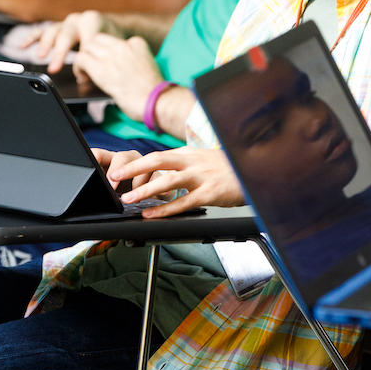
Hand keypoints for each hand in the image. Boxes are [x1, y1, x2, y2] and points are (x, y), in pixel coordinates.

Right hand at [18, 11, 115, 73]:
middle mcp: (77, 19)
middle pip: (66, 35)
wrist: (114, 27)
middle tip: (54, 68)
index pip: (84, 41)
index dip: (83, 59)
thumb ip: (97, 64)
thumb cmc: (111, 40)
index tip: (82, 76)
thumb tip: (83, 80)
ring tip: (40, 57)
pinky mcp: (57, 27)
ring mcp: (66, 23)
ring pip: (52, 31)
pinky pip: (42, 31)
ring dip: (45, 45)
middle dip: (59, 53)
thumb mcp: (109, 49)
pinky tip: (23, 46)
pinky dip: (32, 38)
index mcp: (93, 21)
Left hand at [74, 33, 163, 120]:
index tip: (108, 65)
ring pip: (87, 47)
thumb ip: (132, 62)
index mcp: (137, 43)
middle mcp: (123, 45)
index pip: (114, 41)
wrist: (156, 101)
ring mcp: (111, 56)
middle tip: (91, 66)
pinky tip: (83, 78)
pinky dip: (78, 68)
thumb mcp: (147, 67)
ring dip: (84, 59)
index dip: (107, 53)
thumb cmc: (154, 92)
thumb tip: (119, 70)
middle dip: (92, 52)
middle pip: (97, 39)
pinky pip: (80, 59)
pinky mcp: (101, 69)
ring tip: (85, 73)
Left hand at [105, 147, 244, 217]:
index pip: (157, 156)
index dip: (136, 164)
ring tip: (128, 200)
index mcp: (190, 154)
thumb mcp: (205, 162)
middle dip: (133, 169)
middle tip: (114, 178)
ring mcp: (202, 176)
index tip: (118, 171)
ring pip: (168, 181)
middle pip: (157, 161)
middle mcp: (193, 162)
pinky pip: (184, 201)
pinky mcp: (211, 192)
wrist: (256, 172)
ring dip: (145, 190)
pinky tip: (152, 215)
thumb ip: (185, 166)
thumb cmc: (230, 170)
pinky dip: (166, 209)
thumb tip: (162, 174)